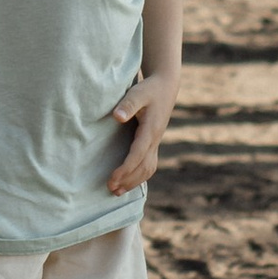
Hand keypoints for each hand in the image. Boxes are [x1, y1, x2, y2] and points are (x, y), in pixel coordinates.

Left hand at [108, 76, 176, 194]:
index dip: (125, 169)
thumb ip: (127, 104)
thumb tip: (117, 117)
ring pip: (148, 168)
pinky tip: (129, 182)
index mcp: (150, 130)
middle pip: (143, 167)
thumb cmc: (149, 89)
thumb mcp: (138, 92)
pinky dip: (140, 176)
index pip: (137, 155)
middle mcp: (155, 140)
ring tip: (117, 192)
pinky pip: (149, 164)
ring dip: (134, 182)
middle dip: (128, 180)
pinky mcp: (153, 142)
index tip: (112, 179)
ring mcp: (156, 142)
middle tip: (111, 190)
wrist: (166, 86)